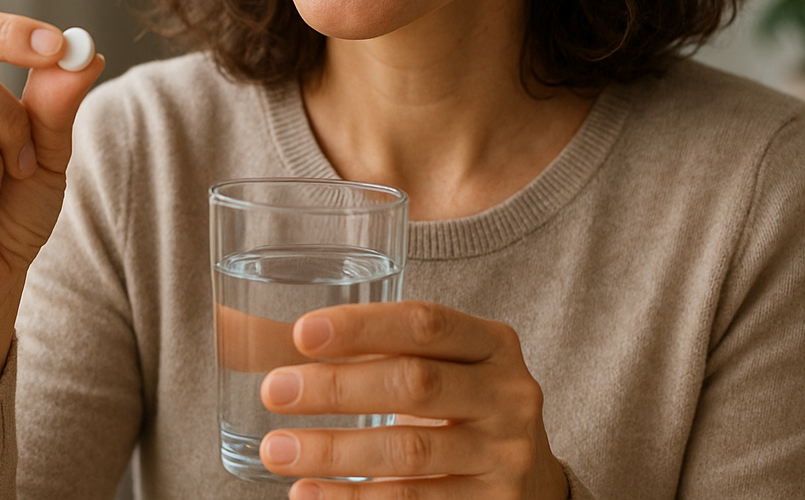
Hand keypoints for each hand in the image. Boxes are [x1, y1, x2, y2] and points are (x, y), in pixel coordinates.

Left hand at [258, 301, 568, 498]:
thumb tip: (277, 341)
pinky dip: (354, 499)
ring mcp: (505, 454)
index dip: (361, 326)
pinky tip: (309, 494)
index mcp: (493, 344)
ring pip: (409, 450)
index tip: (301, 332)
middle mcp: (509, 394)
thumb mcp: (448, 368)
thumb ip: (388, 352)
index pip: (425, 323)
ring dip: (333, 450)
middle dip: (336, 387)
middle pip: (414, 383)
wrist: (530, 482)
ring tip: (277, 449)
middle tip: (274, 391)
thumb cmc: (464, 409)